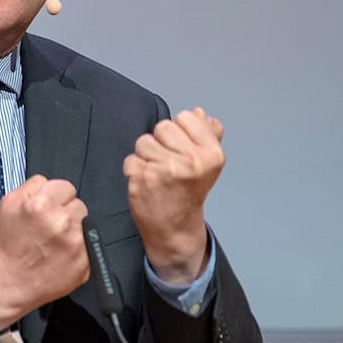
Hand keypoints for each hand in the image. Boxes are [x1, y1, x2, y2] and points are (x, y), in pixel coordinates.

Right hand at [0, 174, 89, 327]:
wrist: (10, 282)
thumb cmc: (10, 245)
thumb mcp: (9, 203)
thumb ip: (32, 185)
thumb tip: (49, 182)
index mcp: (42, 205)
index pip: (66, 186)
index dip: (56, 196)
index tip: (49, 207)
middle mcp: (61, 222)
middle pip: (78, 204)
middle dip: (65, 211)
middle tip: (50, 226)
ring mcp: (76, 243)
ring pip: (86, 222)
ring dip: (74, 228)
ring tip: (55, 240)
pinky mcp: (85, 262)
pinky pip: (89, 243)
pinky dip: (79, 247)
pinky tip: (61, 252)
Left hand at [123, 107, 223, 284]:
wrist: (176, 229)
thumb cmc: (189, 193)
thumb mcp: (208, 164)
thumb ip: (208, 134)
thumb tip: (200, 112)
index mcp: (211, 154)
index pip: (185, 116)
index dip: (181, 132)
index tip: (183, 150)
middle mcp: (190, 161)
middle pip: (162, 127)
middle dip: (162, 142)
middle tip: (169, 164)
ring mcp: (164, 170)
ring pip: (143, 142)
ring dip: (146, 156)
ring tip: (158, 174)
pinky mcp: (142, 178)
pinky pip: (130, 159)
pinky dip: (134, 170)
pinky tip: (146, 182)